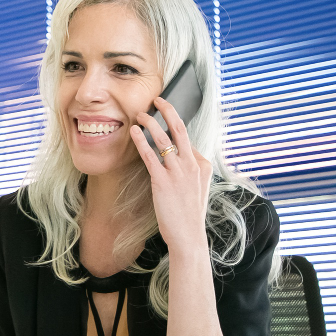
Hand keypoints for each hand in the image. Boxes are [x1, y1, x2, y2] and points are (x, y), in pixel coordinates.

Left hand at [131, 97, 212, 256]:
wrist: (188, 236)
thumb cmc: (189, 215)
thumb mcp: (197, 188)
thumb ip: (190, 170)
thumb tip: (177, 156)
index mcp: (202, 165)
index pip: (188, 139)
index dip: (174, 126)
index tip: (163, 115)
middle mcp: (192, 165)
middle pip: (180, 129)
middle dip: (168, 110)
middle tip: (158, 99)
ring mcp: (178, 172)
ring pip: (164, 138)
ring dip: (150, 122)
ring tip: (140, 114)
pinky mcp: (163, 181)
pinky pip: (150, 154)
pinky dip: (140, 140)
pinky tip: (133, 131)